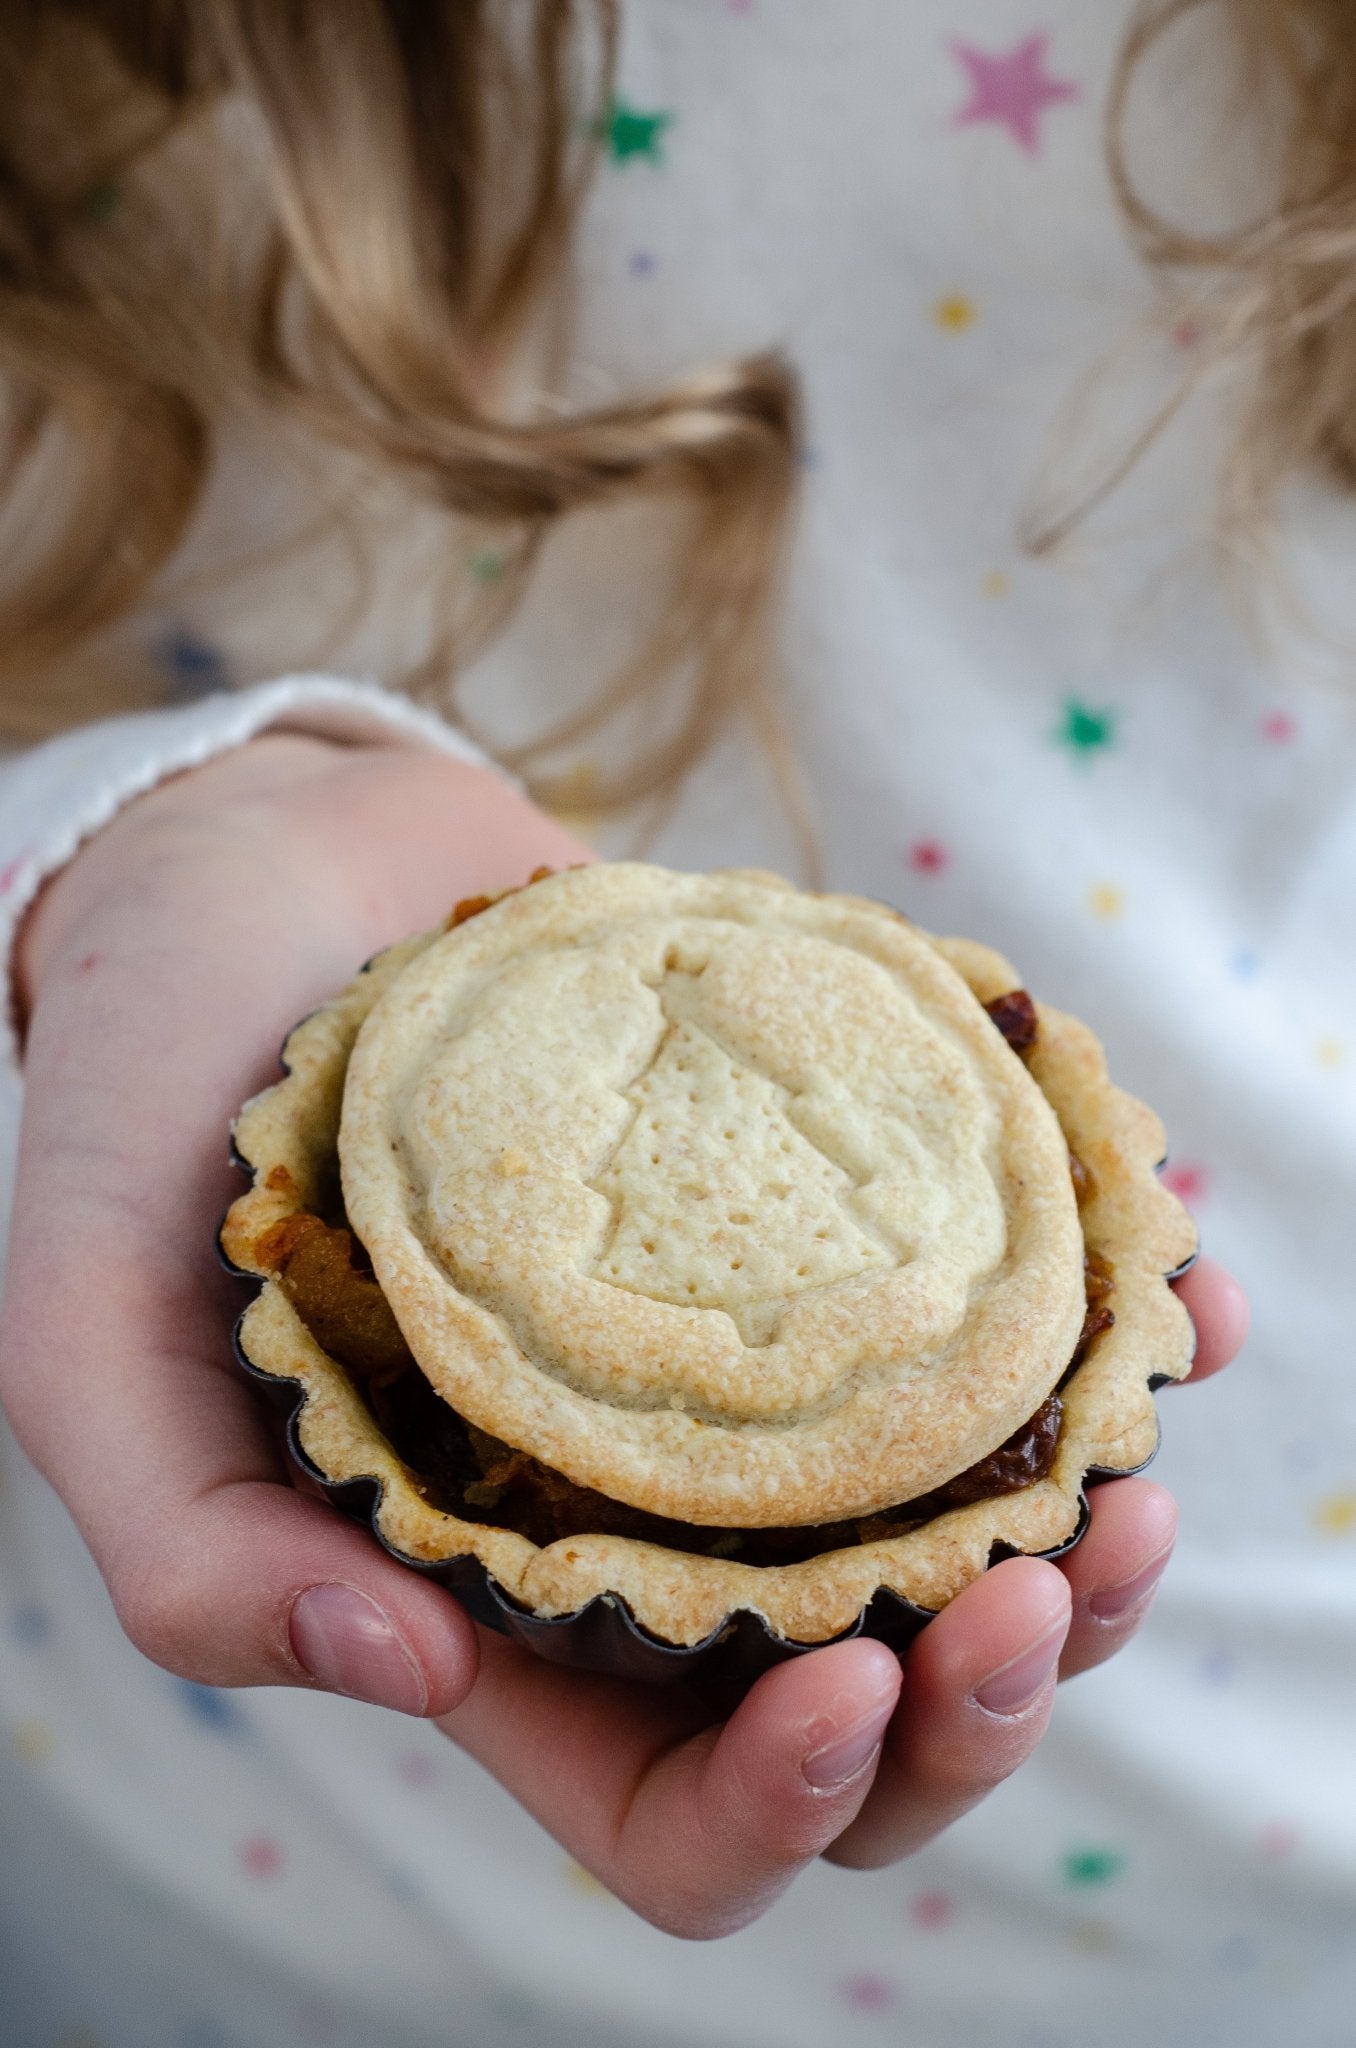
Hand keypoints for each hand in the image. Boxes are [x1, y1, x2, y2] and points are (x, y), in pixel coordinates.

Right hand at [0, 736, 1246, 1938]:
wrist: (259, 877)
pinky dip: (1103, 1308)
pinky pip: (993, 1302)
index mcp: (494, 1599)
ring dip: (1079, 1526)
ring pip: (963, 1525)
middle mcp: (647, 1509)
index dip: (779, 1808)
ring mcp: (748, 1366)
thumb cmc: (149, 1108)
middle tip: (1044, 1575)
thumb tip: (406, 1678)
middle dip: (985, 1687)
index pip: (668, 1810)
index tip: (846, 1685)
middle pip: (868, 1699)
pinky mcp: (814, 1215)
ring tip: (1134, 1448)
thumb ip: (190, 1555)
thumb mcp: (90, 1339)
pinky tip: (1167, 1273)